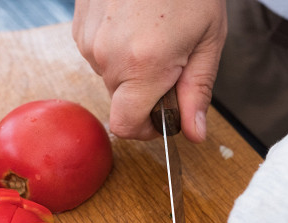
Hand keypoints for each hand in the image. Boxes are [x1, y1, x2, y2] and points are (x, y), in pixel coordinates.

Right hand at [72, 0, 226, 141]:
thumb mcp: (208, 41)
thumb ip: (197, 92)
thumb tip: (194, 134)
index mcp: (144, 65)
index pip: (126, 126)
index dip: (147, 129)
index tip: (164, 116)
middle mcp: (108, 56)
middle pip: (120, 102)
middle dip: (146, 93)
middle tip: (170, 62)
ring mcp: (88, 39)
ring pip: (109, 77)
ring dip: (131, 69)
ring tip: (153, 35)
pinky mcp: (79, 26)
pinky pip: (98, 55)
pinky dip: (116, 49)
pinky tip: (134, 24)